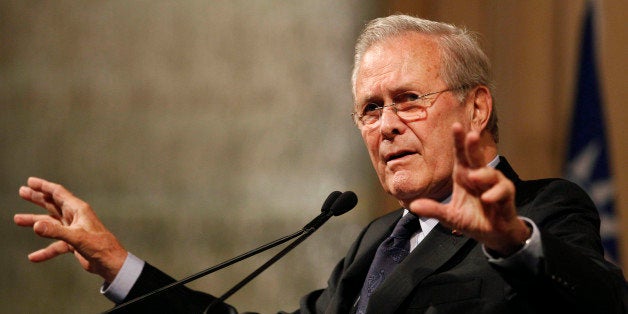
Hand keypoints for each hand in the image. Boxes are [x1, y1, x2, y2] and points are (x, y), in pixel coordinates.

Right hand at [14, 177, 126, 282]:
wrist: (111, 262)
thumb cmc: (100, 246)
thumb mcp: (77, 237)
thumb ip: (56, 231)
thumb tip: (36, 225)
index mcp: (78, 210)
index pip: (58, 193)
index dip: (44, 186)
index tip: (30, 181)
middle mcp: (75, 217)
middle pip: (52, 204)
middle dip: (37, 198)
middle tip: (22, 192)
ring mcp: (73, 230)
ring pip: (50, 223)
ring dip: (35, 221)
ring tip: (18, 219)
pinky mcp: (73, 243)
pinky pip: (55, 245)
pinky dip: (45, 250)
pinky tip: (33, 257)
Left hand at [409, 123, 529, 255]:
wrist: (493, 233)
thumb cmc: (472, 218)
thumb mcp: (449, 217)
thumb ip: (434, 210)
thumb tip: (413, 206)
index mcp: (464, 176)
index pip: (461, 155)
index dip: (459, 141)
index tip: (456, 126)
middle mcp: (479, 176)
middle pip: (476, 158)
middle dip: (473, 146)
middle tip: (471, 135)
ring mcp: (494, 185)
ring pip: (491, 174)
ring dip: (483, 175)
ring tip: (473, 177)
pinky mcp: (506, 196)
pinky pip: (502, 191)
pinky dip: (495, 194)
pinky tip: (486, 198)